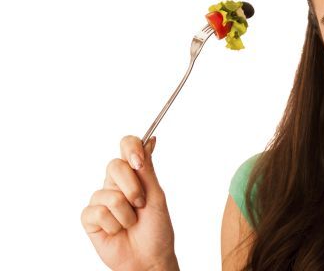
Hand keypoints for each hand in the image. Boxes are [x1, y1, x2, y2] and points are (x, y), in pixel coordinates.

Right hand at [81, 136, 178, 270]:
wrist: (149, 259)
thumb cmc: (157, 229)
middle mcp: (116, 184)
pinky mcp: (90, 219)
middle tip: (141, 204)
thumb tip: (149, 140)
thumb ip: (147, 170)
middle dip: (132, 187)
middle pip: (114, 165)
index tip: (139, 160)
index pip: (127, 146)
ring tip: (131, 223)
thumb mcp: (157, 197)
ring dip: (126, 213)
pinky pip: (96, 212)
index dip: (131, 147)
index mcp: (134, 175)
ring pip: (107, 194)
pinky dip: (113, 224)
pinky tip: (117, 231)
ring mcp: (102, 200)